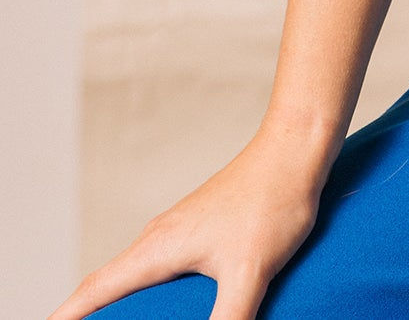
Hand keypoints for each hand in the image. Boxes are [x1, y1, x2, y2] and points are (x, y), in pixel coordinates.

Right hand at [45, 126, 329, 319]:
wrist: (296, 150)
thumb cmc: (273, 201)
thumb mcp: (249, 271)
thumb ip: (228, 319)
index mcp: (159, 247)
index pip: (97, 289)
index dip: (68, 316)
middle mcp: (161, 236)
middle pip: (109, 285)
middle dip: (87, 315)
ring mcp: (181, 229)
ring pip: (136, 273)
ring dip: (118, 302)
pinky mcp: (201, 228)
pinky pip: (161, 265)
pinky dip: (148, 289)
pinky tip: (168, 303)